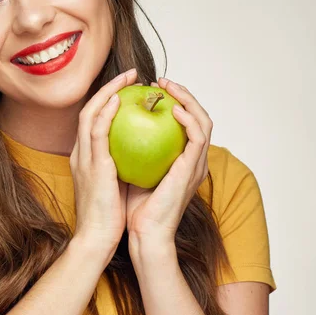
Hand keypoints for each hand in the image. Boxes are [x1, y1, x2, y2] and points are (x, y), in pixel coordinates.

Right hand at [70, 68, 136, 252]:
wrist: (97, 239)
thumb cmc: (110, 217)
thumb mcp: (115, 185)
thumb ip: (122, 166)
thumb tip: (143, 154)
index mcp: (86, 157)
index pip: (94, 120)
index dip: (109, 101)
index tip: (129, 90)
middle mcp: (81, 153)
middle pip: (89, 109)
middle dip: (109, 88)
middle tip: (130, 75)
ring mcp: (83, 157)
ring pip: (90, 113)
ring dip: (108, 91)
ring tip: (128, 78)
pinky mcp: (92, 165)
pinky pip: (97, 131)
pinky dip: (106, 112)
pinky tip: (120, 99)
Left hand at [126, 77, 213, 245]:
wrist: (142, 234)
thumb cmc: (132, 208)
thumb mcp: (129, 170)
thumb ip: (128, 150)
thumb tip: (112, 126)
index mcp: (180, 160)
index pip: (183, 123)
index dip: (172, 101)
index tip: (149, 89)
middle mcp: (192, 160)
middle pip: (197, 116)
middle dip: (182, 93)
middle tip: (160, 80)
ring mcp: (195, 164)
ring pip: (204, 120)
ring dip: (188, 98)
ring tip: (168, 86)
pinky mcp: (193, 169)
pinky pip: (198, 136)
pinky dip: (189, 118)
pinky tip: (173, 109)